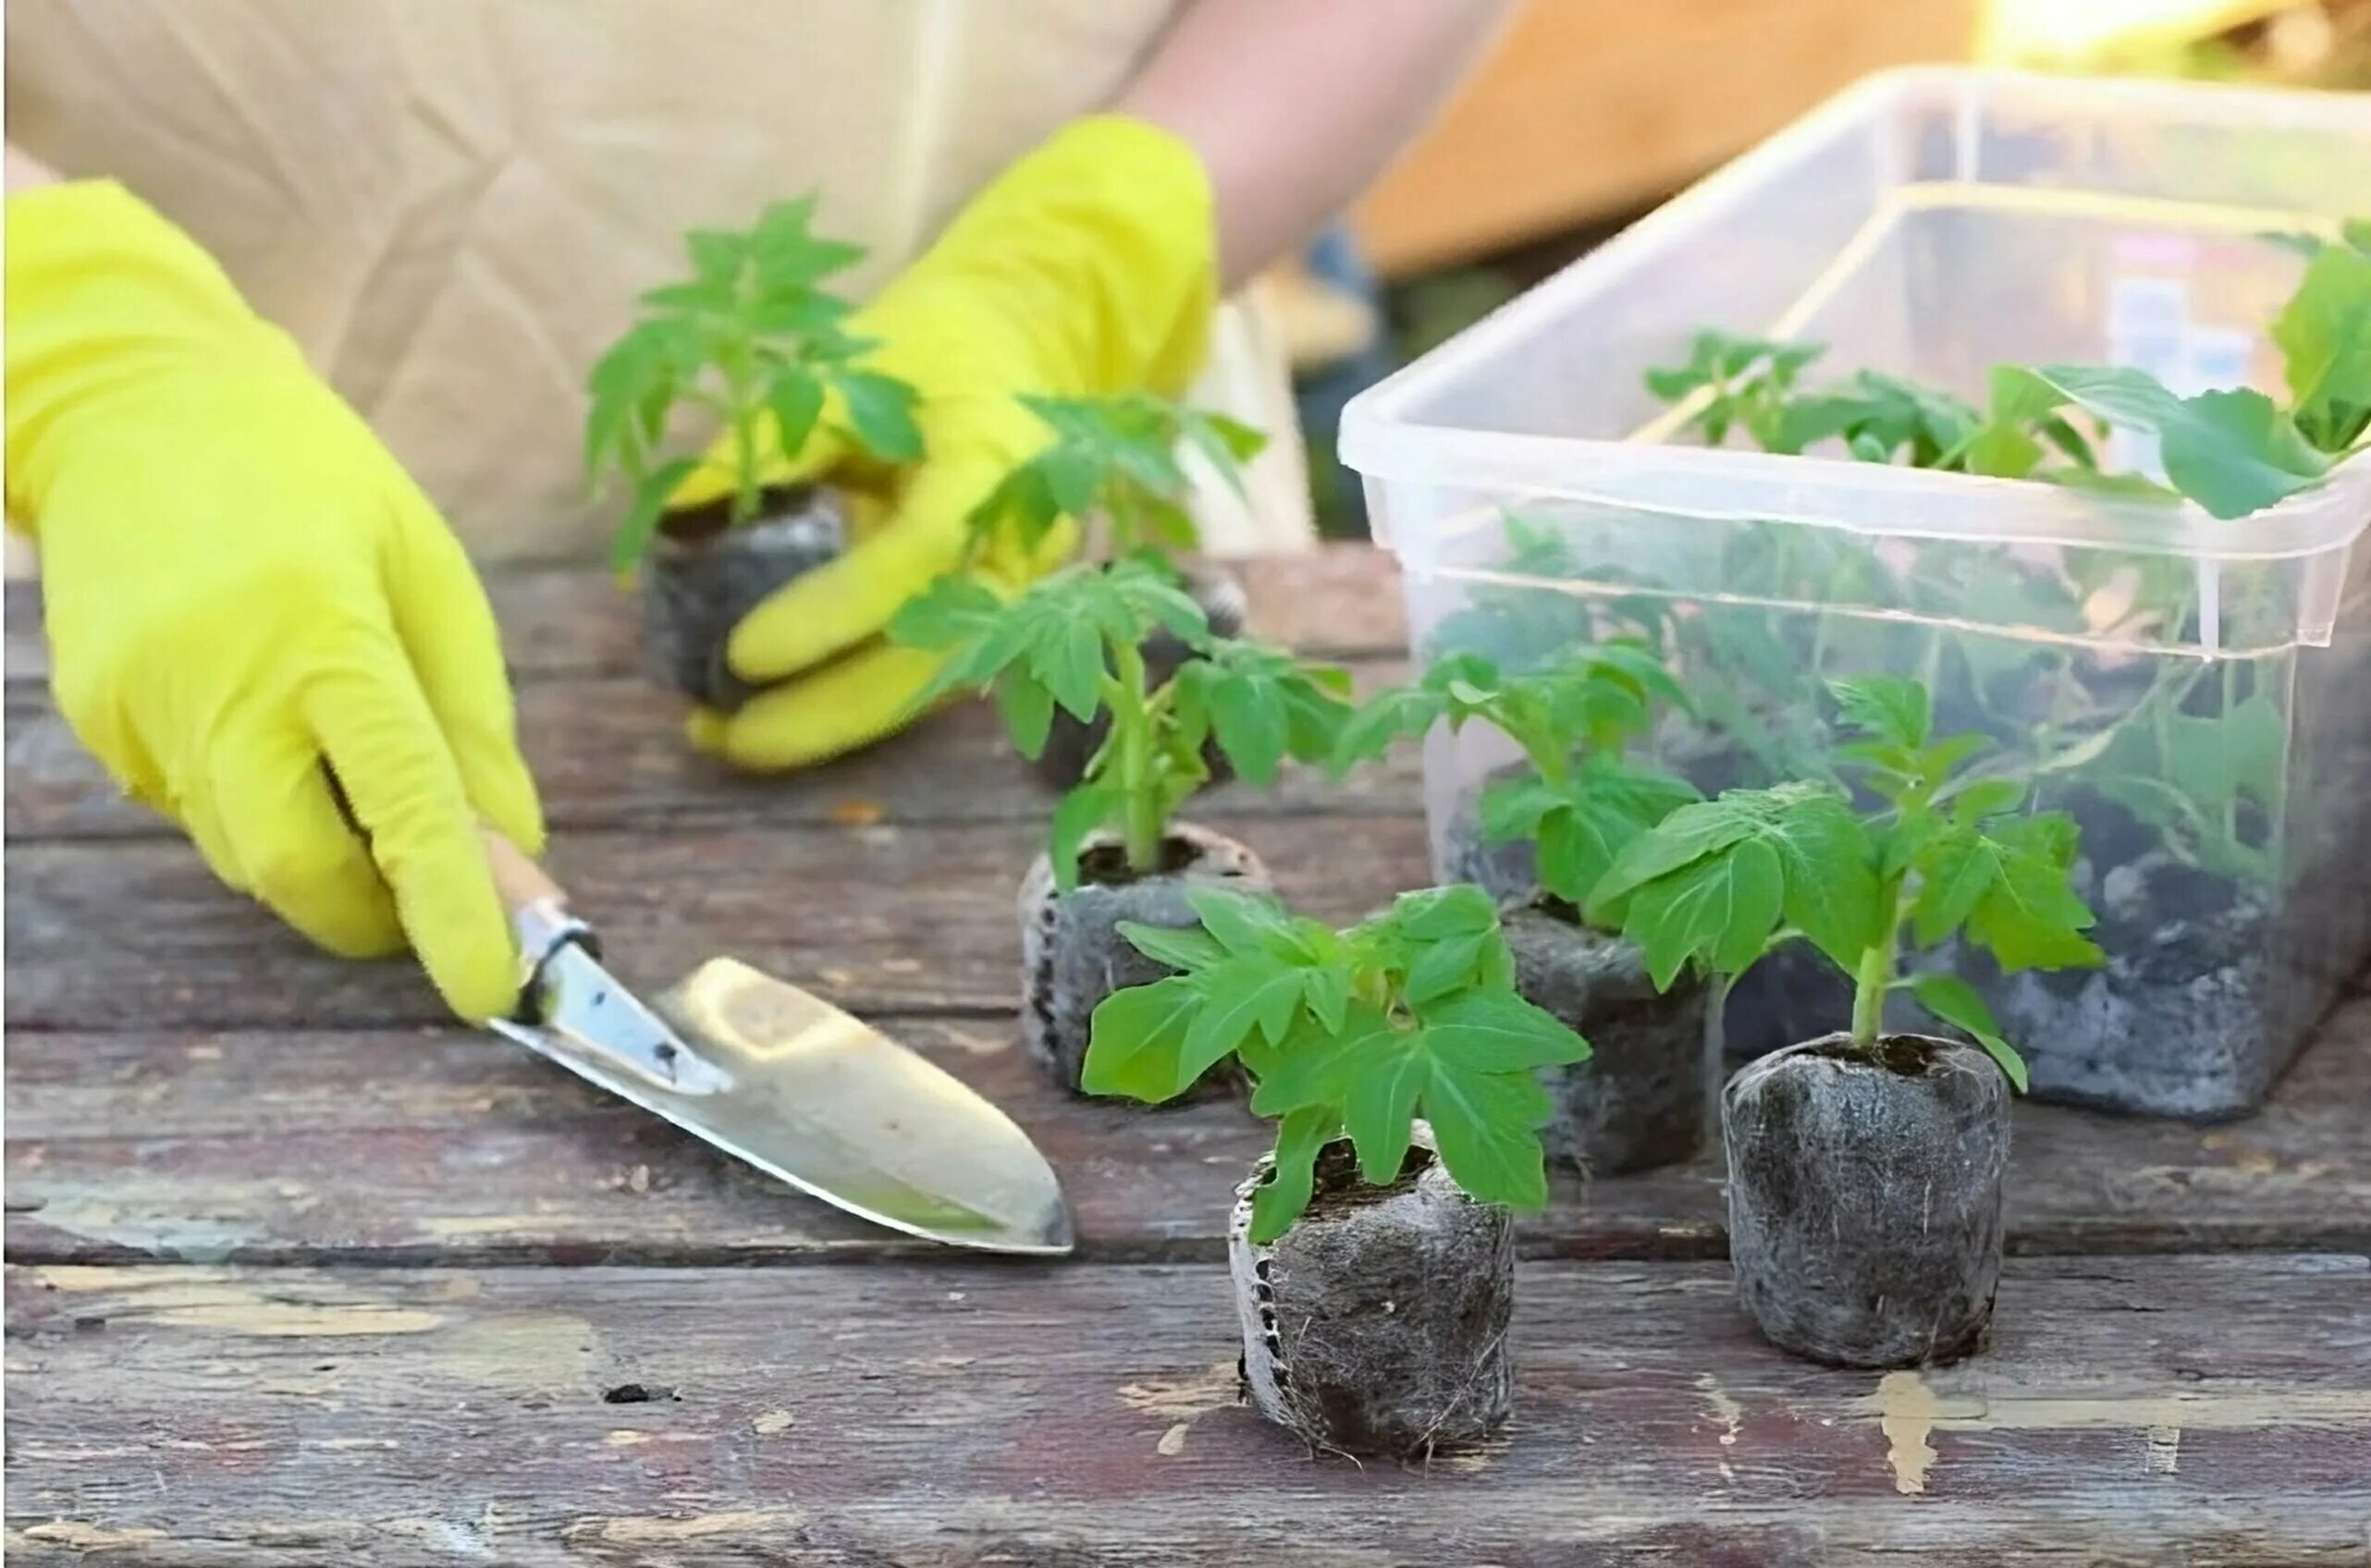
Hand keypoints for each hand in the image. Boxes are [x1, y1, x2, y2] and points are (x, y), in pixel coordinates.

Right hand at [6, 182, 543, 1020]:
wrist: (131, 402)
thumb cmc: (314, 480)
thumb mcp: (429, 576)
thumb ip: (471, 726)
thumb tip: (512, 855)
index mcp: (321, 630)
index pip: (400, 803)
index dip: (452, 910)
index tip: (494, 991)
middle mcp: (217, 683)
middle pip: (300, 871)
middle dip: (374, 911)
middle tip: (428, 886)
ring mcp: (139, 709)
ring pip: (247, 853)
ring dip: (319, 850)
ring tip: (341, 751)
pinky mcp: (95, 722)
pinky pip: (197, 808)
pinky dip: (257, 798)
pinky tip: (263, 710)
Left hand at [681, 115, 1218, 769]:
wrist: (1028, 349)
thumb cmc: (934, 347)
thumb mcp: (851, 368)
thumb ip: (773, 438)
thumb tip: (670, 518)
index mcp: (994, 464)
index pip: (919, 553)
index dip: (833, 610)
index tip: (741, 651)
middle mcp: (1020, 545)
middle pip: (934, 657)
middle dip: (827, 712)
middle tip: (723, 737)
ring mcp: (1015, 591)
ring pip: (929, 686)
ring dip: (831, 724)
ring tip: (727, 738)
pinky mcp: (991, 615)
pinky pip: (920, 675)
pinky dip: (848, 703)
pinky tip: (771, 717)